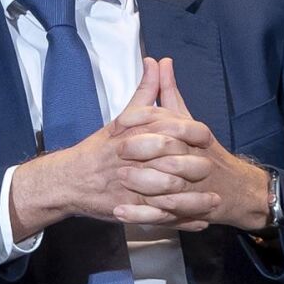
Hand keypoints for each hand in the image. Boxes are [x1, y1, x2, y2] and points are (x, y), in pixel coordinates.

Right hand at [8, 57, 203, 236]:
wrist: (69, 180)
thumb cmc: (99, 149)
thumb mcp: (122, 118)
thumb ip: (145, 92)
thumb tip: (156, 61)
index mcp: (131, 134)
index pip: (165, 130)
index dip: (190, 133)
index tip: (207, 136)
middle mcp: (130, 159)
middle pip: (168, 161)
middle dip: (194, 167)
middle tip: (213, 168)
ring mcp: (128, 185)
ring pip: (165, 192)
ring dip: (192, 199)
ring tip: (214, 199)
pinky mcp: (127, 207)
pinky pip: (157, 215)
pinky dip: (179, 220)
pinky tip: (199, 221)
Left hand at [111, 58, 271, 231]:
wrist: (238, 191)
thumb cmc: (207, 153)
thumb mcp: (188, 120)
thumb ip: (169, 93)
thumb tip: (159, 61)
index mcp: (197, 134)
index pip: (173, 123)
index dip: (145, 121)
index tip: (121, 122)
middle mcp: (198, 159)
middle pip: (172, 153)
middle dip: (143, 152)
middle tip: (118, 152)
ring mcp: (196, 188)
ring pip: (169, 186)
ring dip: (143, 185)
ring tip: (119, 183)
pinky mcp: (191, 212)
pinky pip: (164, 215)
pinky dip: (141, 216)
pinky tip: (121, 212)